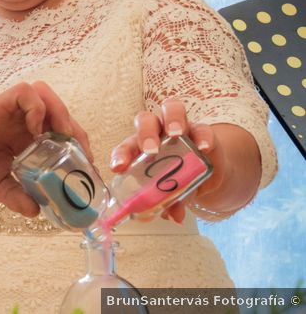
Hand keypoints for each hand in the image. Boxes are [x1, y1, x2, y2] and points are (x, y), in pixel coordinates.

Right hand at [0, 81, 90, 215]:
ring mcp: (7, 111)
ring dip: (59, 113)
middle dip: (74, 130)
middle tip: (79, 154)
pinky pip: (24, 93)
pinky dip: (37, 109)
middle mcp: (18, 120)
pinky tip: (35, 131)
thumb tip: (37, 210)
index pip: (59, 130)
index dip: (77, 144)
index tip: (84, 167)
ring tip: (61, 138)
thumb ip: (18, 195)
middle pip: (58, 110)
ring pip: (44, 93)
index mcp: (22, 137)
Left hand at [109, 98, 225, 222]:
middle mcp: (158, 132)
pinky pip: (203, 128)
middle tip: (151, 150)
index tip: (119, 168)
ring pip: (172, 110)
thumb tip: (172, 216)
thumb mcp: (173, 191)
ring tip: (176, 134)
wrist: (208, 170)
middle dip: (145, 133)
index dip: (121, 155)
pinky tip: (203, 147)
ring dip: (172, 120)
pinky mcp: (203, 131)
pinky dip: (203, 136)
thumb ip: (171, 200)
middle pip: (145, 120)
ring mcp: (181, 127)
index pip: (126, 146)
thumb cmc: (179, 176)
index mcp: (141, 147)